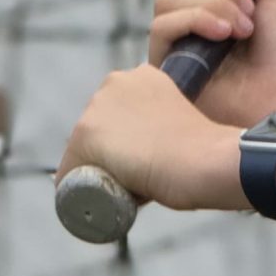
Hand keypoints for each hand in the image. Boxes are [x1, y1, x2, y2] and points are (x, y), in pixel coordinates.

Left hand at [56, 62, 248, 214]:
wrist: (205, 160)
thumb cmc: (205, 150)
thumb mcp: (180, 121)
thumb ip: (161, 124)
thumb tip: (152, 149)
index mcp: (142, 76)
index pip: (118, 117)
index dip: (128, 144)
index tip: (147, 160)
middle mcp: (114, 82)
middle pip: (96, 132)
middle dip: (109, 155)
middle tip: (136, 177)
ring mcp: (97, 108)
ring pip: (82, 152)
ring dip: (97, 171)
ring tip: (126, 188)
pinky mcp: (85, 134)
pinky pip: (69, 174)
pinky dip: (80, 191)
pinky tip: (104, 199)